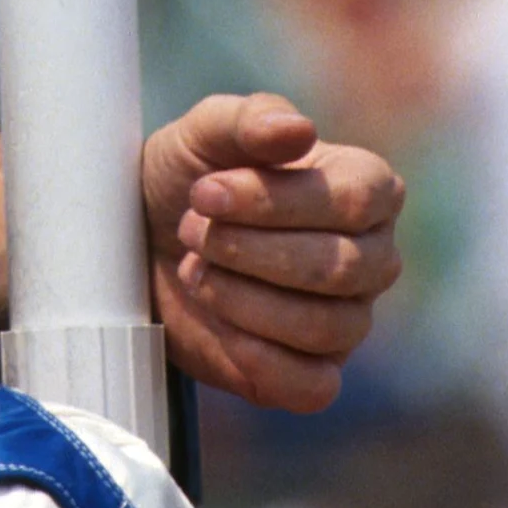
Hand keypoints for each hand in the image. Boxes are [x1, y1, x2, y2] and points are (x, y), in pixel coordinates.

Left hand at [140, 93, 402, 411]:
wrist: (135, 245)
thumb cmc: (183, 182)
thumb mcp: (201, 135)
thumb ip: (248, 120)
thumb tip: (297, 131)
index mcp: (367, 190)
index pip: (356, 200)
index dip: (275, 200)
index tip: (204, 192)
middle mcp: (372, 257)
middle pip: (340, 266)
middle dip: (248, 250)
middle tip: (189, 231)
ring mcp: (347, 319)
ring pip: (326, 326)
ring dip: (243, 299)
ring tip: (194, 270)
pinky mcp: (310, 373)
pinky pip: (312, 386)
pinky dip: (260, 362)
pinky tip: (218, 330)